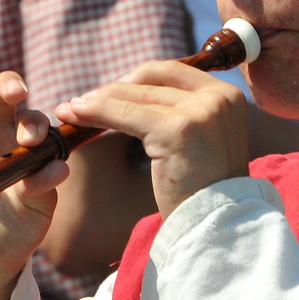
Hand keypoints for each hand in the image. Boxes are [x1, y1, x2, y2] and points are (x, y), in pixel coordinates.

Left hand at [56, 60, 249, 218]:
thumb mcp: (199, 143)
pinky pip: (126, 115)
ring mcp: (200, 112)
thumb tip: (131, 94)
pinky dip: (96, 112)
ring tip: (70, 110)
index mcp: (228, 96)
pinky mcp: (177, 130)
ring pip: (134, 98)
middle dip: (111, 91)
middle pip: (151, 82)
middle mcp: (219, 97)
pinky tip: (76, 116)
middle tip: (80, 102)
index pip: (172, 72)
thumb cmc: (203, 194)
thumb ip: (180, 114)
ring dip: (96, 101)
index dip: (136, 79)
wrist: (217, 227)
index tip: (109, 92)